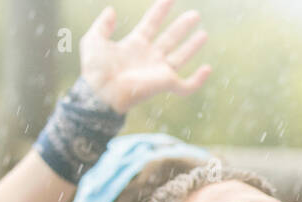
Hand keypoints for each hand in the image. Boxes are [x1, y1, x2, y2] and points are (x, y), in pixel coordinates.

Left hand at [80, 0, 209, 113]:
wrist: (102, 92)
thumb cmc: (95, 69)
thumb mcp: (93, 40)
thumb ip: (102, 25)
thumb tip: (111, 10)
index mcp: (135, 45)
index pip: (151, 24)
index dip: (160, 11)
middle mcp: (150, 56)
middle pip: (170, 38)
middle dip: (182, 26)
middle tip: (195, 14)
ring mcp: (159, 70)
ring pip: (181, 57)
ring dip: (193, 46)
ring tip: (204, 33)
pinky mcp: (166, 84)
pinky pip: (186, 85)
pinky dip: (198, 80)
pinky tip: (207, 69)